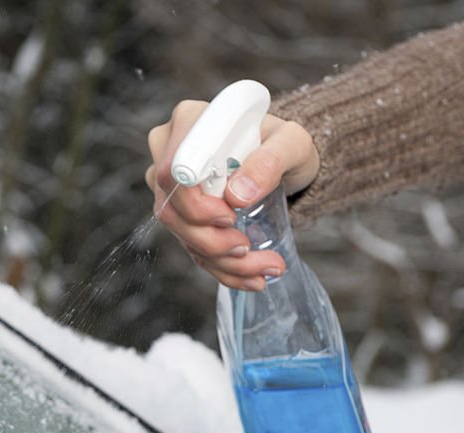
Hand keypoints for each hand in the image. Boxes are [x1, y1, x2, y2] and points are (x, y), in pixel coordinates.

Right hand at [145, 100, 318, 289]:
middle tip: (248, 248)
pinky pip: (191, 246)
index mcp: (191, 122)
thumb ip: (270, 160)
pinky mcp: (181, 213)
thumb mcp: (292, 143)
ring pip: (180, 234)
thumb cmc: (285, 144)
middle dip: (210, 240)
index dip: (195, 203)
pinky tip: (251, 277)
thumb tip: (238, 195)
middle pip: (170, 209)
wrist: (283, 162)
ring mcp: (171, 186)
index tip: (231, 216)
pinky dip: (222, 268)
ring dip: (221, 261)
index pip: (173, 171)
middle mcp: (170, 152)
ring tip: (264, 268)